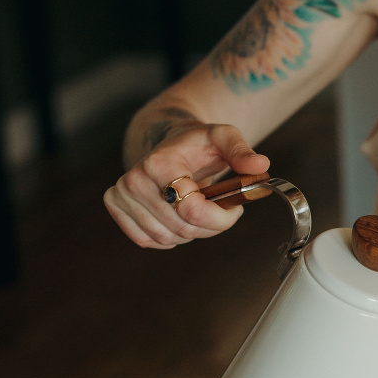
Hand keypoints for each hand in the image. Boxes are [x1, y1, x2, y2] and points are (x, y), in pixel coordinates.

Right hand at [103, 123, 269, 249]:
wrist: (168, 143)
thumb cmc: (196, 144)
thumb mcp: (223, 137)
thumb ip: (241, 151)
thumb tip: (259, 165)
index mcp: (159, 162)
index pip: (191, 209)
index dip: (221, 218)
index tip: (235, 208)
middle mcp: (134, 179)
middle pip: (183, 227)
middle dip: (210, 225)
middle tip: (219, 208)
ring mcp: (122, 195)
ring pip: (168, 237)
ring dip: (192, 232)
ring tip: (199, 210)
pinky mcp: (117, 209)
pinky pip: (149, 240)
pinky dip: (170, 237)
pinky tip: (178, 217)